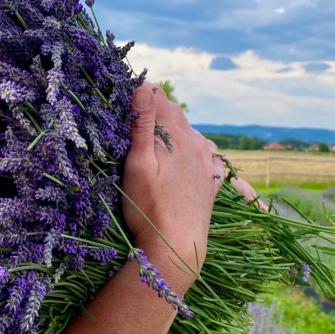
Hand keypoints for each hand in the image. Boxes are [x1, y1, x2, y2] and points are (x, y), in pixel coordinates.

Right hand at [120, 82, 223, 280]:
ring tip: (153, 146)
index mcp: (177, 134)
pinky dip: (192, 149)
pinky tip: (182, 161)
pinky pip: (205, 153)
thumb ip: (141, 123)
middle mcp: (197, 142)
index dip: (139, 96)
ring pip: (190, 132)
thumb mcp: (137, 164)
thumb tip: (143, 85)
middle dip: (155, 112)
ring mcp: (208, 161)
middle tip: (132, 126)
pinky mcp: (212, 179)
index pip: (158, 97)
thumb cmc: (148, 207)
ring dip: (173, 131)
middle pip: (175, 113)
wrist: (177, 248)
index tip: (122, 106)